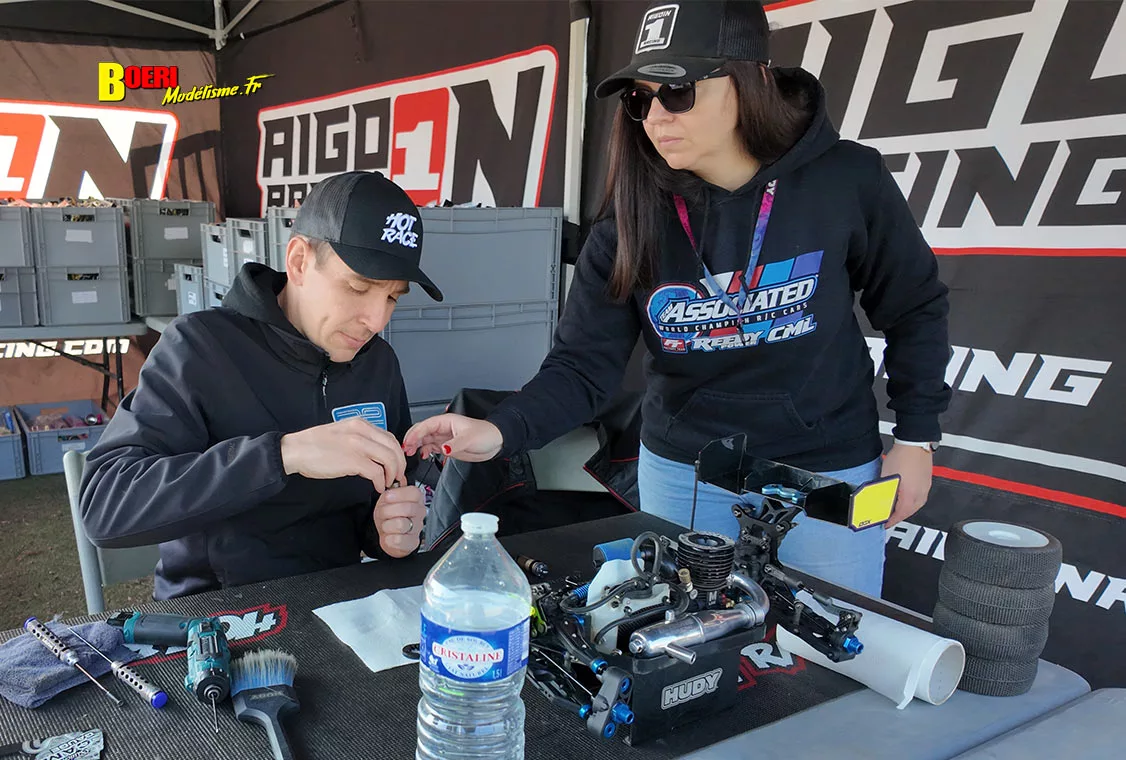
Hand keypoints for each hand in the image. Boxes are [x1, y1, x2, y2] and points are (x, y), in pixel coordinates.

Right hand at [280, 417, 406, 491]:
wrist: (296, 450)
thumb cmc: (314, 444)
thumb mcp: (342, 432)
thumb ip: (359, 438)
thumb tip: (375, 452)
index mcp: (360, 424)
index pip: (389, 437)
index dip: (397, 453)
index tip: (398, 465)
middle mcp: (362, 431)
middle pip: (393, 448)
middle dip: (400, 465)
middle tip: (398, 477)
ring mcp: (358, 445)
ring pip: (389, 459)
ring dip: (393, 475)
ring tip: (389, 484)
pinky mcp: (352, 460)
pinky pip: (376, 472)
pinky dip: (381, 481)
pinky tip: (378, 487)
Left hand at [373, 485, 425, 556]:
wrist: (388, 534)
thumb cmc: (389, 516)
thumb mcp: (386, 501)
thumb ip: (388, 495)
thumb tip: (389, 494)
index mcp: (415, 499)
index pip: (414, 493)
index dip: (399, 494)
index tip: (387, 497)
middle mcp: (419, 513)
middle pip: (407, 508)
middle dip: (387, 511)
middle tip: (382, 514)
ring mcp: (417, 528)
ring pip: (401, 524)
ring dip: (387, 525)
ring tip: (386, 526)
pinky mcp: (413, 542)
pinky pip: (399, 540)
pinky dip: (389, 539)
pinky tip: (389, 536)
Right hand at [402, 413, 503, 461]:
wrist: (495, 443)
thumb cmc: (485, 434)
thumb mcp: (469, 439)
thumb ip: (454, 444)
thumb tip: (442, 449)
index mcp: (446, 421)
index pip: (425, 426)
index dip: (415, 434)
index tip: (408, 443)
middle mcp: (443, 428)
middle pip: (422, 432)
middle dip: (412, 439)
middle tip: (406, 450)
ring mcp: (444, 437)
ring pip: (425, 440)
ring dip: (416, 446)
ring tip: (411, 454)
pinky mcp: (447, 446)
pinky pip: (431, 447)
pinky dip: (425, 451)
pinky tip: (423, 456)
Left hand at [882, 443, 933, 527]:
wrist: (915, 443)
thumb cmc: (902, 457)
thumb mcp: (886, 477)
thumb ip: (883, 493)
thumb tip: (878, 503)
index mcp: (910, 495)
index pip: (900, 514)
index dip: (891, 520)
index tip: (886, 523)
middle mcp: (920, 494)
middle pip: (909, 512)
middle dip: (898, 516)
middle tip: (889, 517)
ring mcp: (925, 488)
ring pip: (915, 505)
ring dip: (905, 508)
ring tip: (895, 508)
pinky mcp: (926, 482)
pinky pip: (919, 497)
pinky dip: (911, 501)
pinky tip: (905, 496)